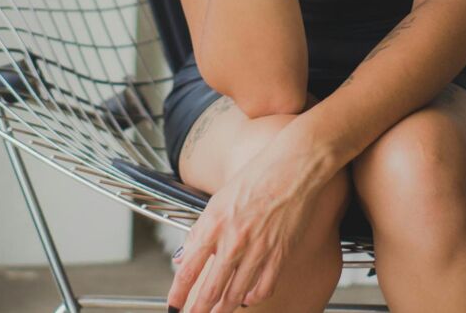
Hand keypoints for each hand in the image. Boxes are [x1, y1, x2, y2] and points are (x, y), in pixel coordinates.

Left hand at [167, 125, 335, 311]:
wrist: (292, 167)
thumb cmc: (256, 177)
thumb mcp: (219, 199)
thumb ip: (201, 230)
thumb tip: (184, 256)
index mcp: (214, 223)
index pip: (189, 268)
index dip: (178, 293)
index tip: (173, 306)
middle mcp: (233, 240)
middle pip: (210, 289)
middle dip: (198, 311)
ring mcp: (257, 249)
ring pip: (235, 295)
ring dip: (223, 309)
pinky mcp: (279, 254)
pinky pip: (262, 287)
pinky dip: (252, 297)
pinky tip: (246, 298)